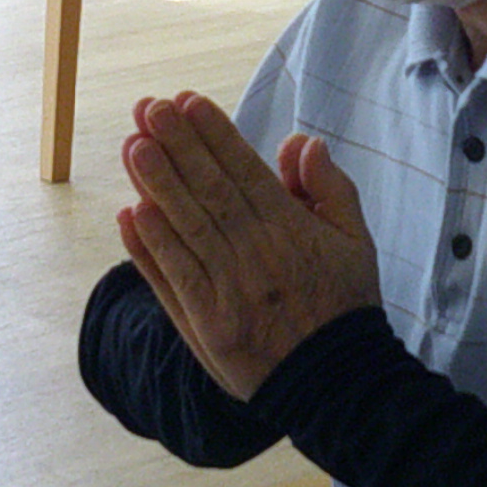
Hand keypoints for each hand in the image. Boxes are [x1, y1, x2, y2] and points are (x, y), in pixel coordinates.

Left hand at [115, 92, 379, 400]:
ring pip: (185, 228)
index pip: (245, 171)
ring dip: (156, 186)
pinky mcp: (206, 325)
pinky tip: (130, 214)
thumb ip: (330, 188)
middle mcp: (256, 254)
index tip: (187, 101)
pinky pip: (173, 278)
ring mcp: (227, 291)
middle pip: (209, 191)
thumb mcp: (356, 241)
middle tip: (148, 109)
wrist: (338, 385)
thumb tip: (302, 141)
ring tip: (132, 146)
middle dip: (177, 145)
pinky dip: (150, 247)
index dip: (214, 134)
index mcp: (292, 230)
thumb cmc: (345, 306)